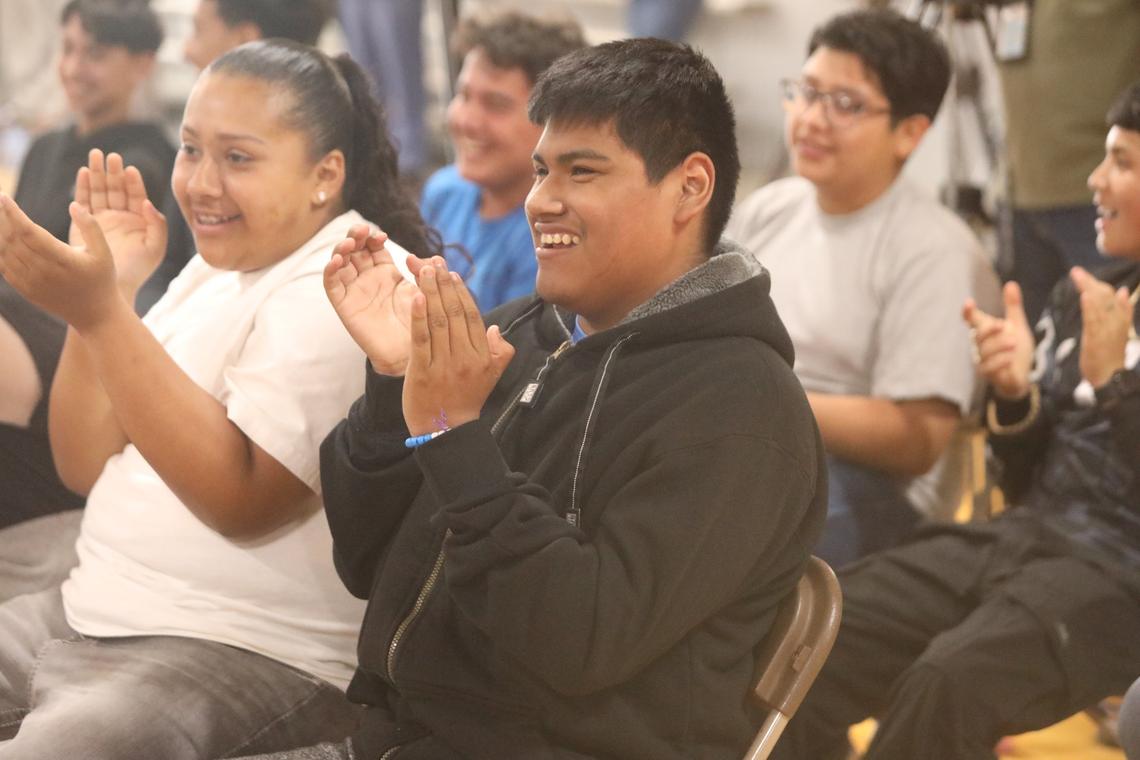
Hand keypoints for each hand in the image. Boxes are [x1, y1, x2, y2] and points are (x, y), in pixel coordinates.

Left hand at [0, 193, 124, 331]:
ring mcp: (32, 283)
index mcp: (63, 260)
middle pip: (13, 239)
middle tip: (0, 202)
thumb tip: (73, 205)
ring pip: (5, 252)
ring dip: (0, 233)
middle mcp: (44, 272)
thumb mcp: (105, 253)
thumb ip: (91, 226)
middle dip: (3, 218)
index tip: (4, 197)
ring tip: (0, 217)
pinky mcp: (26, 291)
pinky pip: (4, 267)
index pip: (29, 232)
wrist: (96, 316)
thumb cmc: (102, 280)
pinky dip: (0, 251)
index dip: (13, 213)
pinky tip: (2, 239)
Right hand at [69, 149, 166, 298]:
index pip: (136, 195)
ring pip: (99, 191)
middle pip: (116, 188)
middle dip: (114, 172)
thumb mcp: (155, 247)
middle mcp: (120, 216)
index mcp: (139, 220)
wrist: (114, 286)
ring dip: (98, 173)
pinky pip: (83, 201)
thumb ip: (158, 225)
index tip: (131, 170)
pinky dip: (83, 186)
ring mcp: (101, 218)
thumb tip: (147, 202)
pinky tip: (84, 172)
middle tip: (112, 156)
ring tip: (96, 154)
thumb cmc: (138, 269)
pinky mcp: (84, 223)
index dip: (133, 182)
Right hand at [324, 224, 416, 374]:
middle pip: (354, 249)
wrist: (412, 352)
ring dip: (340, 248)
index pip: (373, 246)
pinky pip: (332, 285)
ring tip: (350, 244)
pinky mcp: (344, 305)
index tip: (381, 236)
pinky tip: (337, 261)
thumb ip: (426, 273)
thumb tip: (425, 257)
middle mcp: (368, 278)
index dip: (374, 237)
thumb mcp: (427, 292)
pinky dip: (330, 270)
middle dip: (355, 236)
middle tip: (361, 232)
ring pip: (340, 262)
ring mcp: (354, 290)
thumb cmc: (420, 323)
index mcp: (386, 272)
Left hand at [402, 257, 514, 435]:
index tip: (451, 274)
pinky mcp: (422, 372)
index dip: (460, 292)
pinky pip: (421, 339)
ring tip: (422, 270)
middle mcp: (466, 358)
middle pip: (453, 312)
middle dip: (442, 284)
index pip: (471, 315)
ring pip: (437, 321)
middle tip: (432, 262)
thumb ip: (500, 352)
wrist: (447, 431)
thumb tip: (496, 328)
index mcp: (483, 356)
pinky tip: (415, 296)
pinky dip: (418, 316)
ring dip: (429, 292)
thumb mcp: (492, 377)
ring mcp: (444, 365)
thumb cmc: (467, 401)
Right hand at [962, 281, 1034, 399]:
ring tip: (1014, 342)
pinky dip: (999, 361)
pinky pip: (989, 368)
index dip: (968, 312)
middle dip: (988, 330)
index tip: (969, 302)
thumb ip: (1013, 307)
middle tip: (1002, 325)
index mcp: (986, 332)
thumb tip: (1011, 283)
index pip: (971, 321)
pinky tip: (1010, 357)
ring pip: (984, 352)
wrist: (1022, 376)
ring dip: (998, 345)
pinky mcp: (990, 375)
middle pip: (977, 336)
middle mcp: (981, 346)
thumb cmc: (1016, 350)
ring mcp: (983, 361)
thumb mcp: (1017, 326)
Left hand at [1070, 266, 1130, 387]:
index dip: (1096, 283)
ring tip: (1079, 277)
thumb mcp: (1116, 332)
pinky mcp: (1098, 341)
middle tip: (1075, 271)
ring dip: (1089, 290)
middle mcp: (1116, 322)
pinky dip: (1091, 308)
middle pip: (1104, 298)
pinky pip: (1095, 322)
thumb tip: (1124, 290)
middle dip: (1090, 283)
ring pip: (1100, 307)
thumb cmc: (1110, 354)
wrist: (1111, 379)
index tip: (1079, 273)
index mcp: (1119, 319)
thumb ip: (1122, 310)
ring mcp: (1108, 331)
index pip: (1109, 296)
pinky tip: (1084, 297)